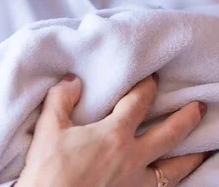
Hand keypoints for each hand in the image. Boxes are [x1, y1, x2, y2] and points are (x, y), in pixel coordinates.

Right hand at [16, 74, 206, 186]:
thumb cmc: (49, 171)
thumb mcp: (49, 127)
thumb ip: (61, 98)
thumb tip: (73, 80)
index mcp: (113, 135)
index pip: (138, 103)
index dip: (148, 86)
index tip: (154, 77)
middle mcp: (131, 158)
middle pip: (169, 134)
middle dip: (186, 118)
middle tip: (200, 107)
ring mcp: (135, 183)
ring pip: (174, 169)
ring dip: (191, 157)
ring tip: (204, 149)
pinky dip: (173, 183)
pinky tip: (175, 179)